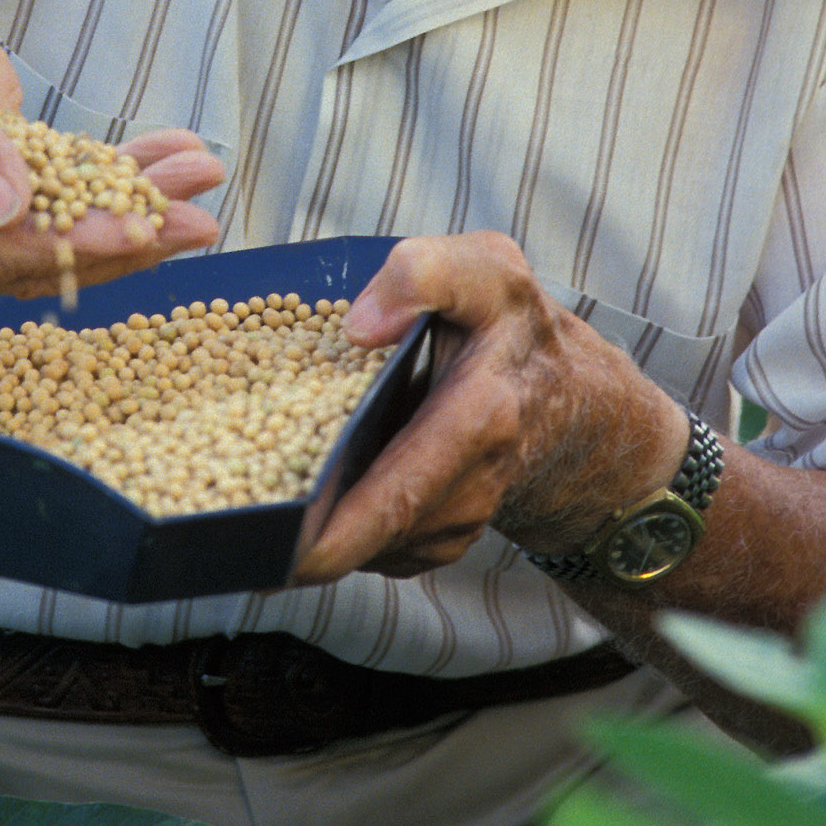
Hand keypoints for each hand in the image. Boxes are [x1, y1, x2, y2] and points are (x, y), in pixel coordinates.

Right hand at [0, 0, 223, 291]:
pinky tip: (172, 162)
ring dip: (133, 214)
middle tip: (202, 219)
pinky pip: (53, 208)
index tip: (146, 232)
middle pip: (24, 256)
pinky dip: (115, 187)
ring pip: (49, 239)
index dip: (70, 245)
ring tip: (202, 180)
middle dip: (122, 238)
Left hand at [292, 231, 686, 583]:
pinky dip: (348, 527)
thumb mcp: (487, 274)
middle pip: (375, 533)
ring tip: (289, 493)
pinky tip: (336, 488)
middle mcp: (473, 485)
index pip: (403, 492)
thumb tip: (359, 328)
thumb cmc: (516, 332)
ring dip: (326, 531)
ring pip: (373, 546)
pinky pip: (379, 548)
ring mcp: (460, 522)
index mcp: (481, 416)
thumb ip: (425, 275)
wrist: (574, 402)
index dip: (342, 531)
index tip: (290, 552)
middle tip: (250, 535)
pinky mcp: (443, 540)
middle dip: (311, 542)